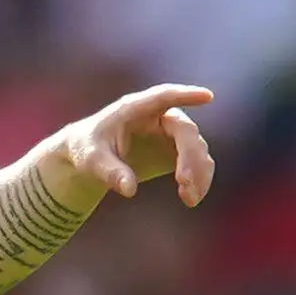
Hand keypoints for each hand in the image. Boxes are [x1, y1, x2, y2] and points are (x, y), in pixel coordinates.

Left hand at [46, 83, 217, 208]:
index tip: (207, 96)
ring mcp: (170, 134)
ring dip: (198, 172)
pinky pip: (196, 163)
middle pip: (185, 130)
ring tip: (189, 199)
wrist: (92, 160)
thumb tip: (129, 190)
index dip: (186, 95)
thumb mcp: (91, 160)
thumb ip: (109, 172)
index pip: (164, 97)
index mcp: (136, 109)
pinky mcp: (176, 152)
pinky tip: (191, 199)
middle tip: (183, 182)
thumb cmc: (88, 150)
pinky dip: (198, 180)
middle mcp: (159, 117)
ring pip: (197, 148)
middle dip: (190, 155)